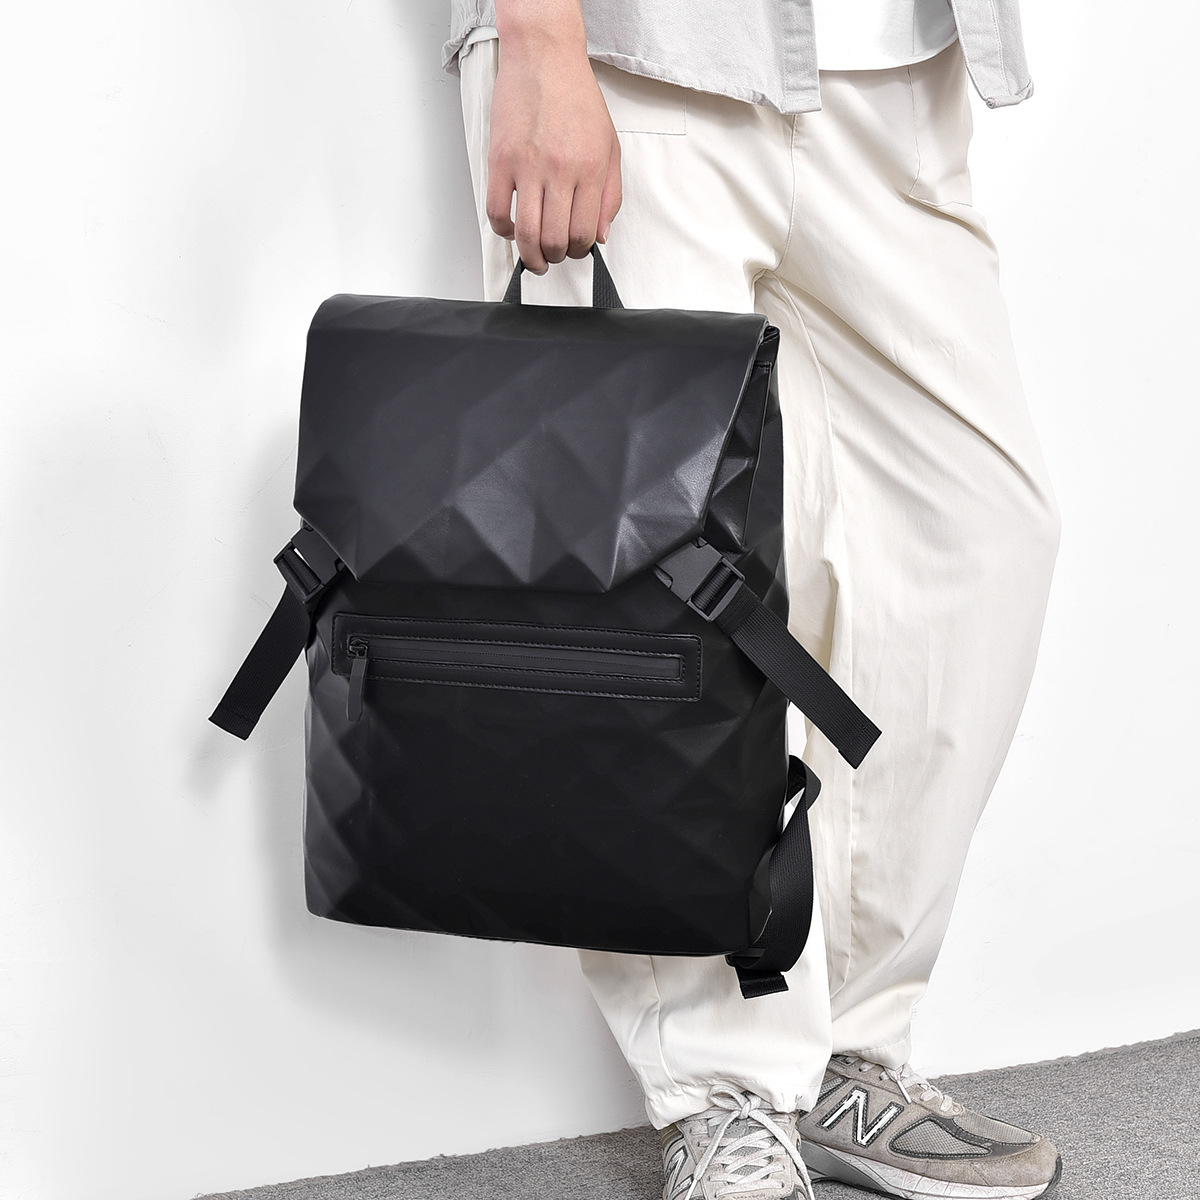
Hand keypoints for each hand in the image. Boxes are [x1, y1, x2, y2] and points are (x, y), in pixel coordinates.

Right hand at [487, 0, 622, 273]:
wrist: (545, 57)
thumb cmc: (576, 97)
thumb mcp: (609, 146)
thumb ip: (610, 194)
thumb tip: (600, 234)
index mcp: (590, 170)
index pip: (584, 233)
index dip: (579, 251)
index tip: (574, 250)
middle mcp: (560, 171)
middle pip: (555, 240)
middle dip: (555, 257)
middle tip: (553, 255)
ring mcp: (528, 167)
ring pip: (526, 233)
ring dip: (530, 255)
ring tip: (533, 256)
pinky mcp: (501, 159)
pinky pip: (496, 211)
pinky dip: (502, 230)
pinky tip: (510, 228)